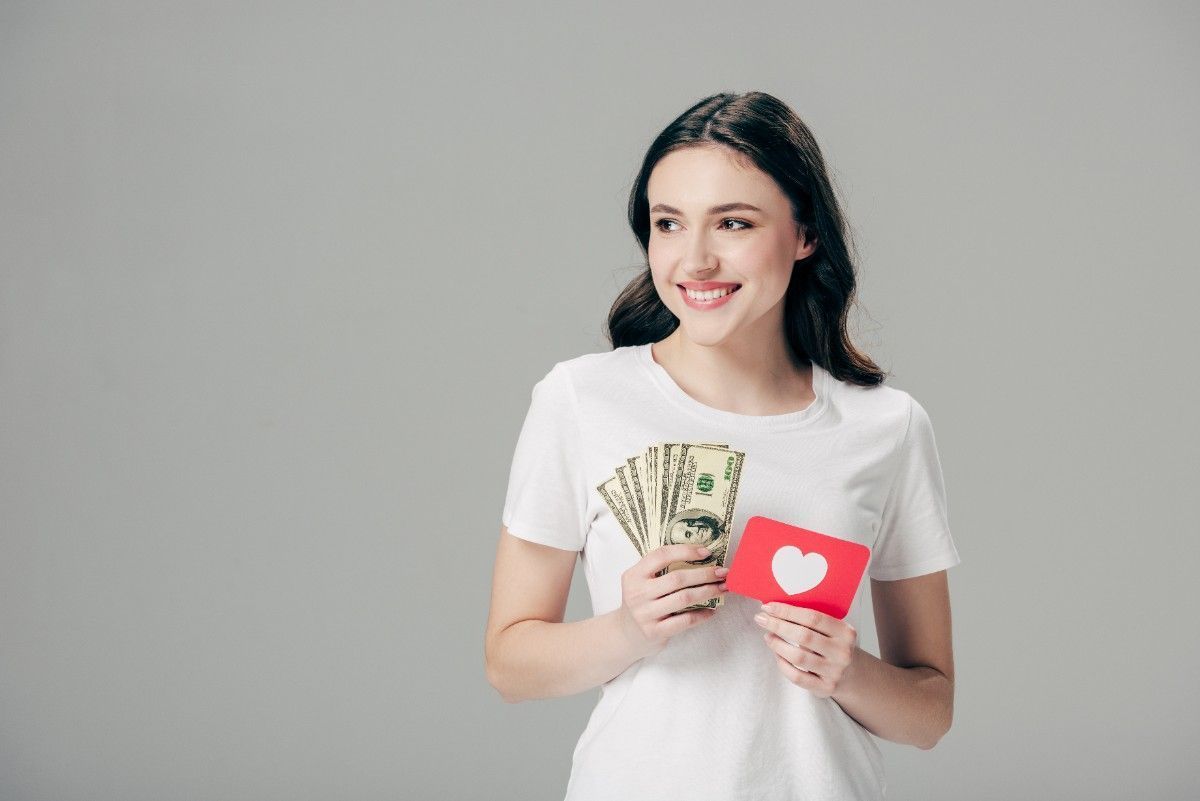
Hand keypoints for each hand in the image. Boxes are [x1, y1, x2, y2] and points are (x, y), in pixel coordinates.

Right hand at [617, 544, 729, 659]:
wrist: (626, 634)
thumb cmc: (642, 603)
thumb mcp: (642, 583)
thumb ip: (661, 570)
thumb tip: (701, 557)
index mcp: (634, 575)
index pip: (661, 555)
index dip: (686, 551)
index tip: (707, 552)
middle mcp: (637, 593)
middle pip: (677, 578)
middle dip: (705, 574)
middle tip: (723, 572)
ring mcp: (645, 614)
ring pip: (684, 598)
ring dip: (708, 592)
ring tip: (722, 588)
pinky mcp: (654, 632)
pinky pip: (685, 620)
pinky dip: (702, 615)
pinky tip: (712, 611)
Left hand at [754, 602, 857, 697]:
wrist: (853, 674)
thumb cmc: (835, 646)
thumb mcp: (833, 630)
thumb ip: (813, 621)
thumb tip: (776, 609)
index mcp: (845, 632)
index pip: (813, 618)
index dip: (787, 612)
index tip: (768, 607)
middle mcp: (842, 652)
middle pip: (803, 636)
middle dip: (778, 625)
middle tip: (762, 619)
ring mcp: (834, 672)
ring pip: (798, 657)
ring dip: (777, 644)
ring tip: (768, 636)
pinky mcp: (825, 688)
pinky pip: (797, 677)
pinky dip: (782, 664)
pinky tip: (777, 654)